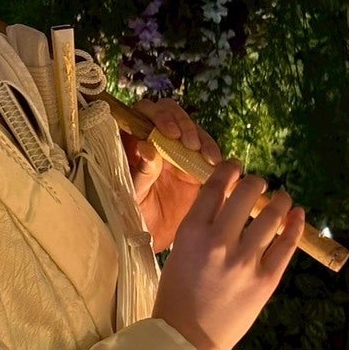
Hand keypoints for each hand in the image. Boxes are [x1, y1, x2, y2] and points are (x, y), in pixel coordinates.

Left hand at [121, 98, 219, 250]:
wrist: (154, 236)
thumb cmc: (134, 213)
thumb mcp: (133, 195)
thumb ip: (140, 173)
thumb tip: (147, 148)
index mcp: (132, 140)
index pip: (142, 113)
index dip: (157, 116)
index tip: (170, 133)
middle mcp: (154, 138)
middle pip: (169, 113)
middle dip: (182, 123)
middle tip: (190, 143)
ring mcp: (175, 149)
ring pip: (190, 128)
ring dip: (200, 137)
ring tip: (207, 156)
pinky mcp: (194, 162)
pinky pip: (206, 149)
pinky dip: (212, 152)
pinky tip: (215, 163)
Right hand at [152, 159, 304, 349]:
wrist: (187, 337)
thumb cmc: (176, 293)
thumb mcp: (179, 250)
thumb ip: (200, 226)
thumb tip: (225, 201)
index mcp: (192, 231)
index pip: (215, 186)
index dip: (229, 170)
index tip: (236, 167)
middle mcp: (219, 241)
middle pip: (247, 194)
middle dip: (256, 183)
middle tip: (259, 185)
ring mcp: (244, 261)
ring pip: (271, 216)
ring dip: (280, 201)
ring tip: (282, 198)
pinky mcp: (265, 281)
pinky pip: (286, 246)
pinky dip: (295, 227)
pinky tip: (297, 216)